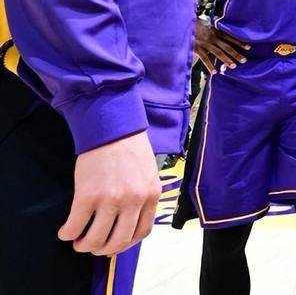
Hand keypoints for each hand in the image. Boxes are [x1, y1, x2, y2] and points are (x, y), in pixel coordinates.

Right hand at [58, 131, 161, 255]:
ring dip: (83, 245)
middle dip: (103, 249)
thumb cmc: (130, 147)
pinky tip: (65, 231)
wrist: (112, 126)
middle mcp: (134, 201)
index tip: (114, 242)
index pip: (141, 233)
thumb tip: (132, 220)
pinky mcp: (88, 195)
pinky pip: (75, 226)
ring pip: (96, 239)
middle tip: (93, 244)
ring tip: (78, 239)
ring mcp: (111, 199)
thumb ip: (143, 195)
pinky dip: (68, 233)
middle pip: (118, 241)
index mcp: (151, 195)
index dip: (125, 243)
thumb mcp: (148, 172)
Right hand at [194, 16, 249, 71]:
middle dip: (236, 53)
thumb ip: (212, 24)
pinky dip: (210, 65)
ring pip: (218, 53)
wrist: (183, 22)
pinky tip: (215, 72)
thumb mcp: (205, 21)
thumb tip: (215, 23)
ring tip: (233, 66)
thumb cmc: (194, 22)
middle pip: (227, 47)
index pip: (231, 37)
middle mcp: (213, 38)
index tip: (248, 47)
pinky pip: (205, 59)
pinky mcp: (197, 49)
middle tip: (244, 60)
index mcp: (216, 31)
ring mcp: (206, 44)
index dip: (239, 42)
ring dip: (226, 60)